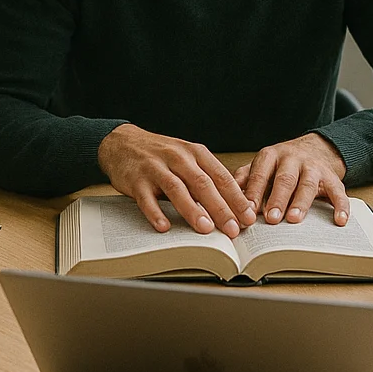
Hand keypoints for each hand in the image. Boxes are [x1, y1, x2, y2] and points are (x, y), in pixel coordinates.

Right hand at [97, 124, 256, 235]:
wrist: (123, 142)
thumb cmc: (162, 155)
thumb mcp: (188, 160)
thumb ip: (207, 179)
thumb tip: (234, 208)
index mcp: (196, 153)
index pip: (221, 177)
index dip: (236, 198)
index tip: (249, 217)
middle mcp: (178, 158)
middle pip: (202, 184)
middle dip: (220, 208)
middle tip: (233, 229)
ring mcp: (155, 168)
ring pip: (177, 189)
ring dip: (192, 210)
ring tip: (206, 228)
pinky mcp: (136, 179)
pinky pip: (146, 198)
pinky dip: (155, 212)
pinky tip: (164, 226)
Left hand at [233, 133, 350, 224]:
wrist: (315, 148)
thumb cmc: (280, 164)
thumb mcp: (260, 166)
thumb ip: (244, 179)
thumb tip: (225, 196)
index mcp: (271, 155)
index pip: (261, 173)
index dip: (255, 192)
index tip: (248, 211)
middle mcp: (292, 158)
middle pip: (285, 178)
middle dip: (278, 198)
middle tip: (271, 218)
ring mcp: (313, 167)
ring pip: (308, 183)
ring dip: (301, 202)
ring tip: (294, 219)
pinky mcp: (332, 177)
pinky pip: (338, 191)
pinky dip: (340, 206)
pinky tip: (339, 221)